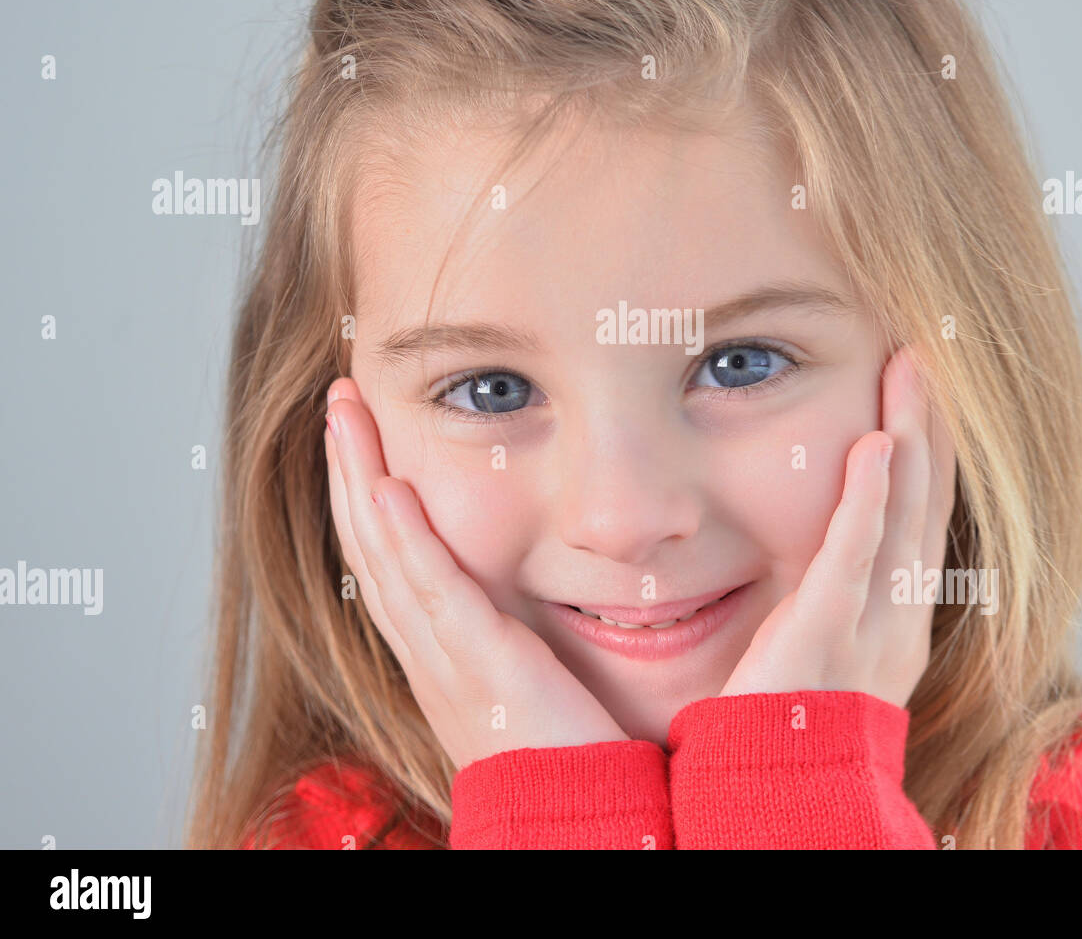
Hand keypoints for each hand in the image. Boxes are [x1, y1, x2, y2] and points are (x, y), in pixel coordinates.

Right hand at [323, 377, 628, 768]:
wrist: (587, 835)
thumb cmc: (578, 764)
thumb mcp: (538, 687)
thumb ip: (529, 637)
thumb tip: (547, 584)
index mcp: (444, 658)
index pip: (390, 564)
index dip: (368, 498)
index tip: (363, 438)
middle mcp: (433, 658)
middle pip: (371, 549)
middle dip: (349, 471)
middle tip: (338, 402)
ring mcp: (450, 667)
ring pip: (386, 560)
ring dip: (361, 482)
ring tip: (344, 413)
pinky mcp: (485, 675)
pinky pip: (433, 598)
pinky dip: (407, 542)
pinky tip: (389, 488)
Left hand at [719, 345, 956, 707]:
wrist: (781, 797)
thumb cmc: (794, 719)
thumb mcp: (829, 645)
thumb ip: (835, 591)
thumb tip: (830, 540)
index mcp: (901, 617)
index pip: (924, 515)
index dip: (930, 449)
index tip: (925, 390)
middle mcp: (902, 616)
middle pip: (928, 501)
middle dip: (931, 425)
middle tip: (926, 353)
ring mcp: (872, 625)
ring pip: (905, 515)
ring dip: (911, 437)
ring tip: (911, 369)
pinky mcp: (826, 632)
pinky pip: (856, 555)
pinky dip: (870, 499)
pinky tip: (876, 444)